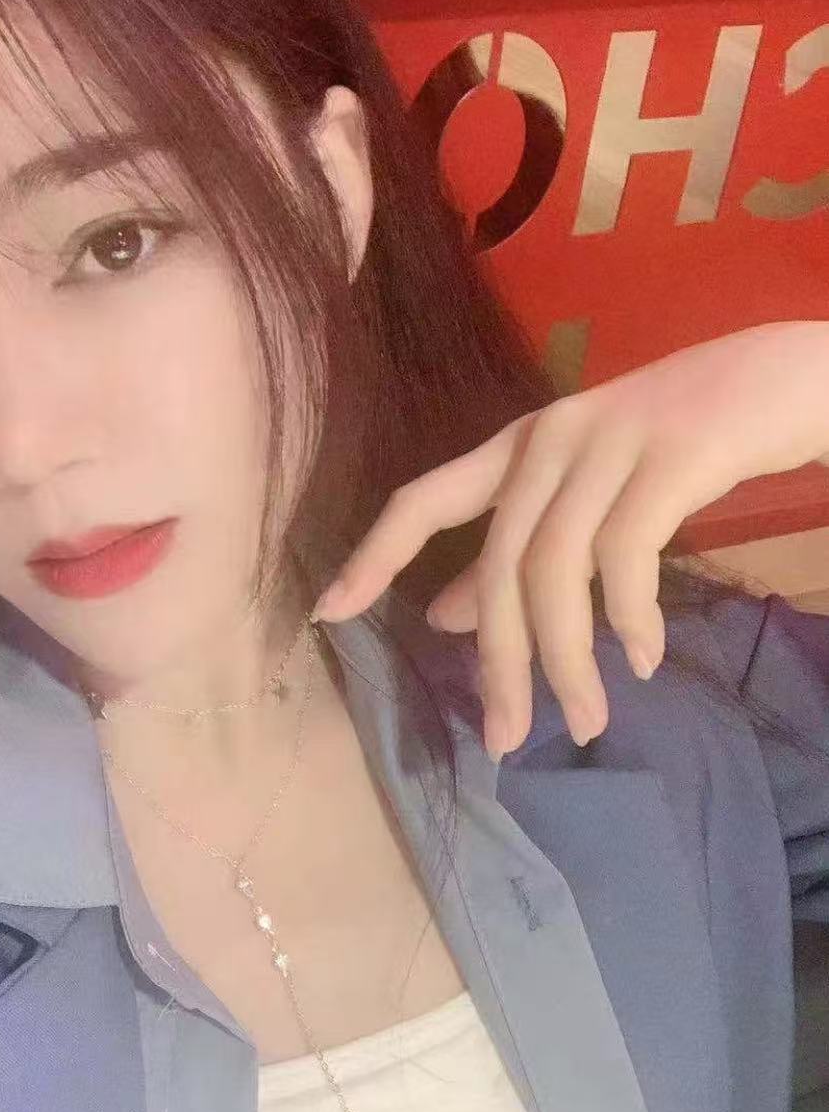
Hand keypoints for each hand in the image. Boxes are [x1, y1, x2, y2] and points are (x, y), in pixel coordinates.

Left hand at [309, 321, 828, 761]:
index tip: (328, 614)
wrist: (787, 372)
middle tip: (506, 739)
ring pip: (557, 569)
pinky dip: (629, 619)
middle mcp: (552, 438)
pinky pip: (627, 554)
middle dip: (499, 661)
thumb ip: (514, 547)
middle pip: (498, 564)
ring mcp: (611, 442)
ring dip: (567, 660)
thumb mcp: (585, 491)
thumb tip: (437, 615)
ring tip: (586, 720)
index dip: (373, 554)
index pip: (423, 498)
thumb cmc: (680, 439)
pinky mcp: (674, 454)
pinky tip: (641, 660)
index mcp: (521, 445)